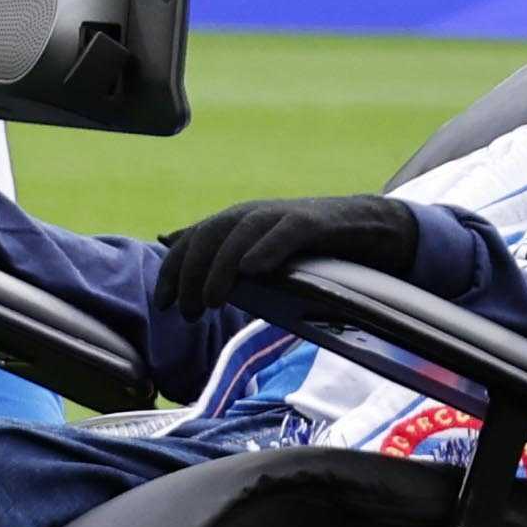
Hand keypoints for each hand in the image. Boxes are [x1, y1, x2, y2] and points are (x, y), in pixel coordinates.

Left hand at [148, 193, 426, 317]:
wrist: (362, 226)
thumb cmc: (304, 244)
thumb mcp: (252, 246)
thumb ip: (212, 246)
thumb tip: (167, 240)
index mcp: (235, 222)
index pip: (192, 239)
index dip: (173, 270)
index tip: (163, 304)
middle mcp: (253, 213)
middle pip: (210, 235)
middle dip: (192, 274)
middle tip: (189, 313)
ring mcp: (283, 215)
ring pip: (242, 233)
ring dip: (221, 268)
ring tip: (212, 301)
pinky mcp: (314, 222)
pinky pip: (286, 231)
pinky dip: (267, 248)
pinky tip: (252, 269)